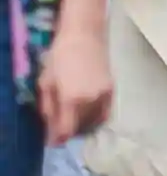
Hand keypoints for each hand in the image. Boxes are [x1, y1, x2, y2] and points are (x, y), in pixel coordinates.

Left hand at [37, 24, 112, 143]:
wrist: (85, 35)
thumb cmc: (59, 56)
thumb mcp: (46, 83)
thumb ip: (48, 109)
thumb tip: (52, 130)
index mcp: (72, 99)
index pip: (66, 130)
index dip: (58, 139)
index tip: (52, 140)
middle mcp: (91, 100)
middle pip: (81, 128)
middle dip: (69, 132)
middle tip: (60, 128)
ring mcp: (104, 95)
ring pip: (94, 122)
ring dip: (83, 126)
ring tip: (74, 120)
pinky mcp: (112, 89)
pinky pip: (105, 112)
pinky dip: (96, 118)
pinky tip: (88, 113)